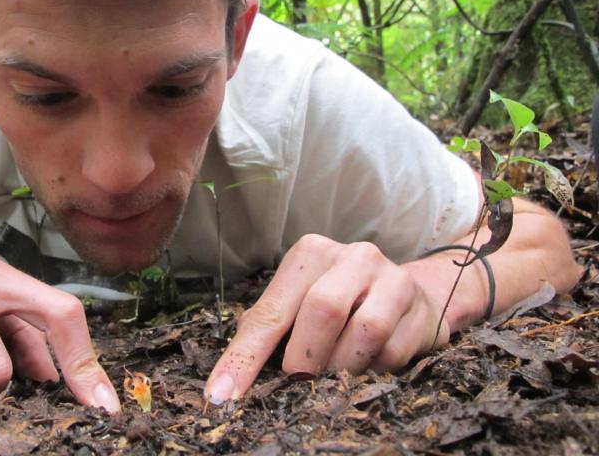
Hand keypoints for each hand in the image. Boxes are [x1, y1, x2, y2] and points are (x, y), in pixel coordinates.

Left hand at [204, 234, 448, 403]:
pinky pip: (394, 351)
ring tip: (334, 374)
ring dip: (343, 365)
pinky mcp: (421, 309)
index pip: (272, 309)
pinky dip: (374, 369)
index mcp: (312, 253)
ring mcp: (392, 279)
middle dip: (304, 356)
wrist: (413, 295)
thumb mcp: (299, 302)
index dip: (246, 355)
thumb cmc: (342, 301)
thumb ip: (268, 326)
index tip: (224, 393)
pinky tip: (368, 364)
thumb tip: (229, 377)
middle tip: (297, 380)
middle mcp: (353, 256)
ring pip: (365, 329)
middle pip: (322, 308)